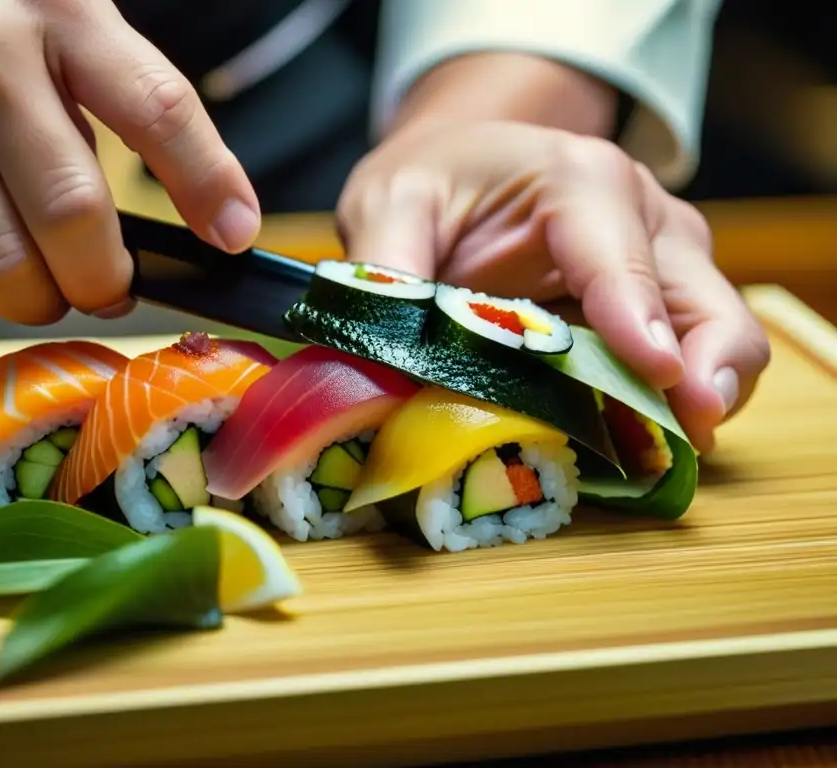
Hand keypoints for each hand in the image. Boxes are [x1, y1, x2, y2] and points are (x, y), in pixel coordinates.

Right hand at [0, 0, 260, 326]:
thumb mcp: (58, 32)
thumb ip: (126, 106)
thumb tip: (219, 221)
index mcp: (53, 14)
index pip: (155, 107)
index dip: (207, 183)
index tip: (232, 237)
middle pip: (72, 216)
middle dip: (102, 279)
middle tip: (102, 283)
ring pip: (0, 268)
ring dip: (36, 300)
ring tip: (36, 279)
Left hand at [336, 120, 770, 452]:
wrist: (461, 166)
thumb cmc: (434, 179)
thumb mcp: (390, 202)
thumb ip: (386, 268)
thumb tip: (372, 366)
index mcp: (579, 181)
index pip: (620, 254)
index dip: (636, 318)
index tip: (654, 374)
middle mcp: (642, 220)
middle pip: (706, 305)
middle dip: (704, 373)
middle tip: (684, 434)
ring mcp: (661, 267)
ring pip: (720, 339)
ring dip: (698, 402)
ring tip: (661, 454)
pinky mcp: (659, 310)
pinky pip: (692, 364)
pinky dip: (674, 408)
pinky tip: (637, 441)